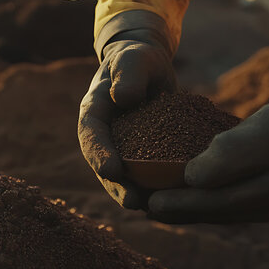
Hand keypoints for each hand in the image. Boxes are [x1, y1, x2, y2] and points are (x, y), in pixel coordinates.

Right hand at [78, 37, 175, 208]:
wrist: (148, 66)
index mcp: (94, 114)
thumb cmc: (137, 59)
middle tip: (134, 202)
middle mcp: (105, 137)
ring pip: (126, 178)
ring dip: (137, 195)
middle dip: (118, 187)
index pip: (91, 136)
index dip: (99, 155)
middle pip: (106, 167)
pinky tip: (177, 199)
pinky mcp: (143, 156)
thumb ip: (128, 74)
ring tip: (155, 209)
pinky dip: (158, 187)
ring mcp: (123, 149)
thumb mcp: (133, 59)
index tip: (111, 170)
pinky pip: (147, 174)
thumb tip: (123, 99)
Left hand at [147, 101, 268, 222]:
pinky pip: (230, 209)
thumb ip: (226, 155)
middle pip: (214, 215)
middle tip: (144, 208)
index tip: (150, 204)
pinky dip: (206, 206)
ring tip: (157, 208)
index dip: (180, 204)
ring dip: (189, 211)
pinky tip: (189, 200)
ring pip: (221, 215)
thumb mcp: (260, 131)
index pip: (215, 203)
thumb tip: (190, 177)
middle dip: (178, 212)